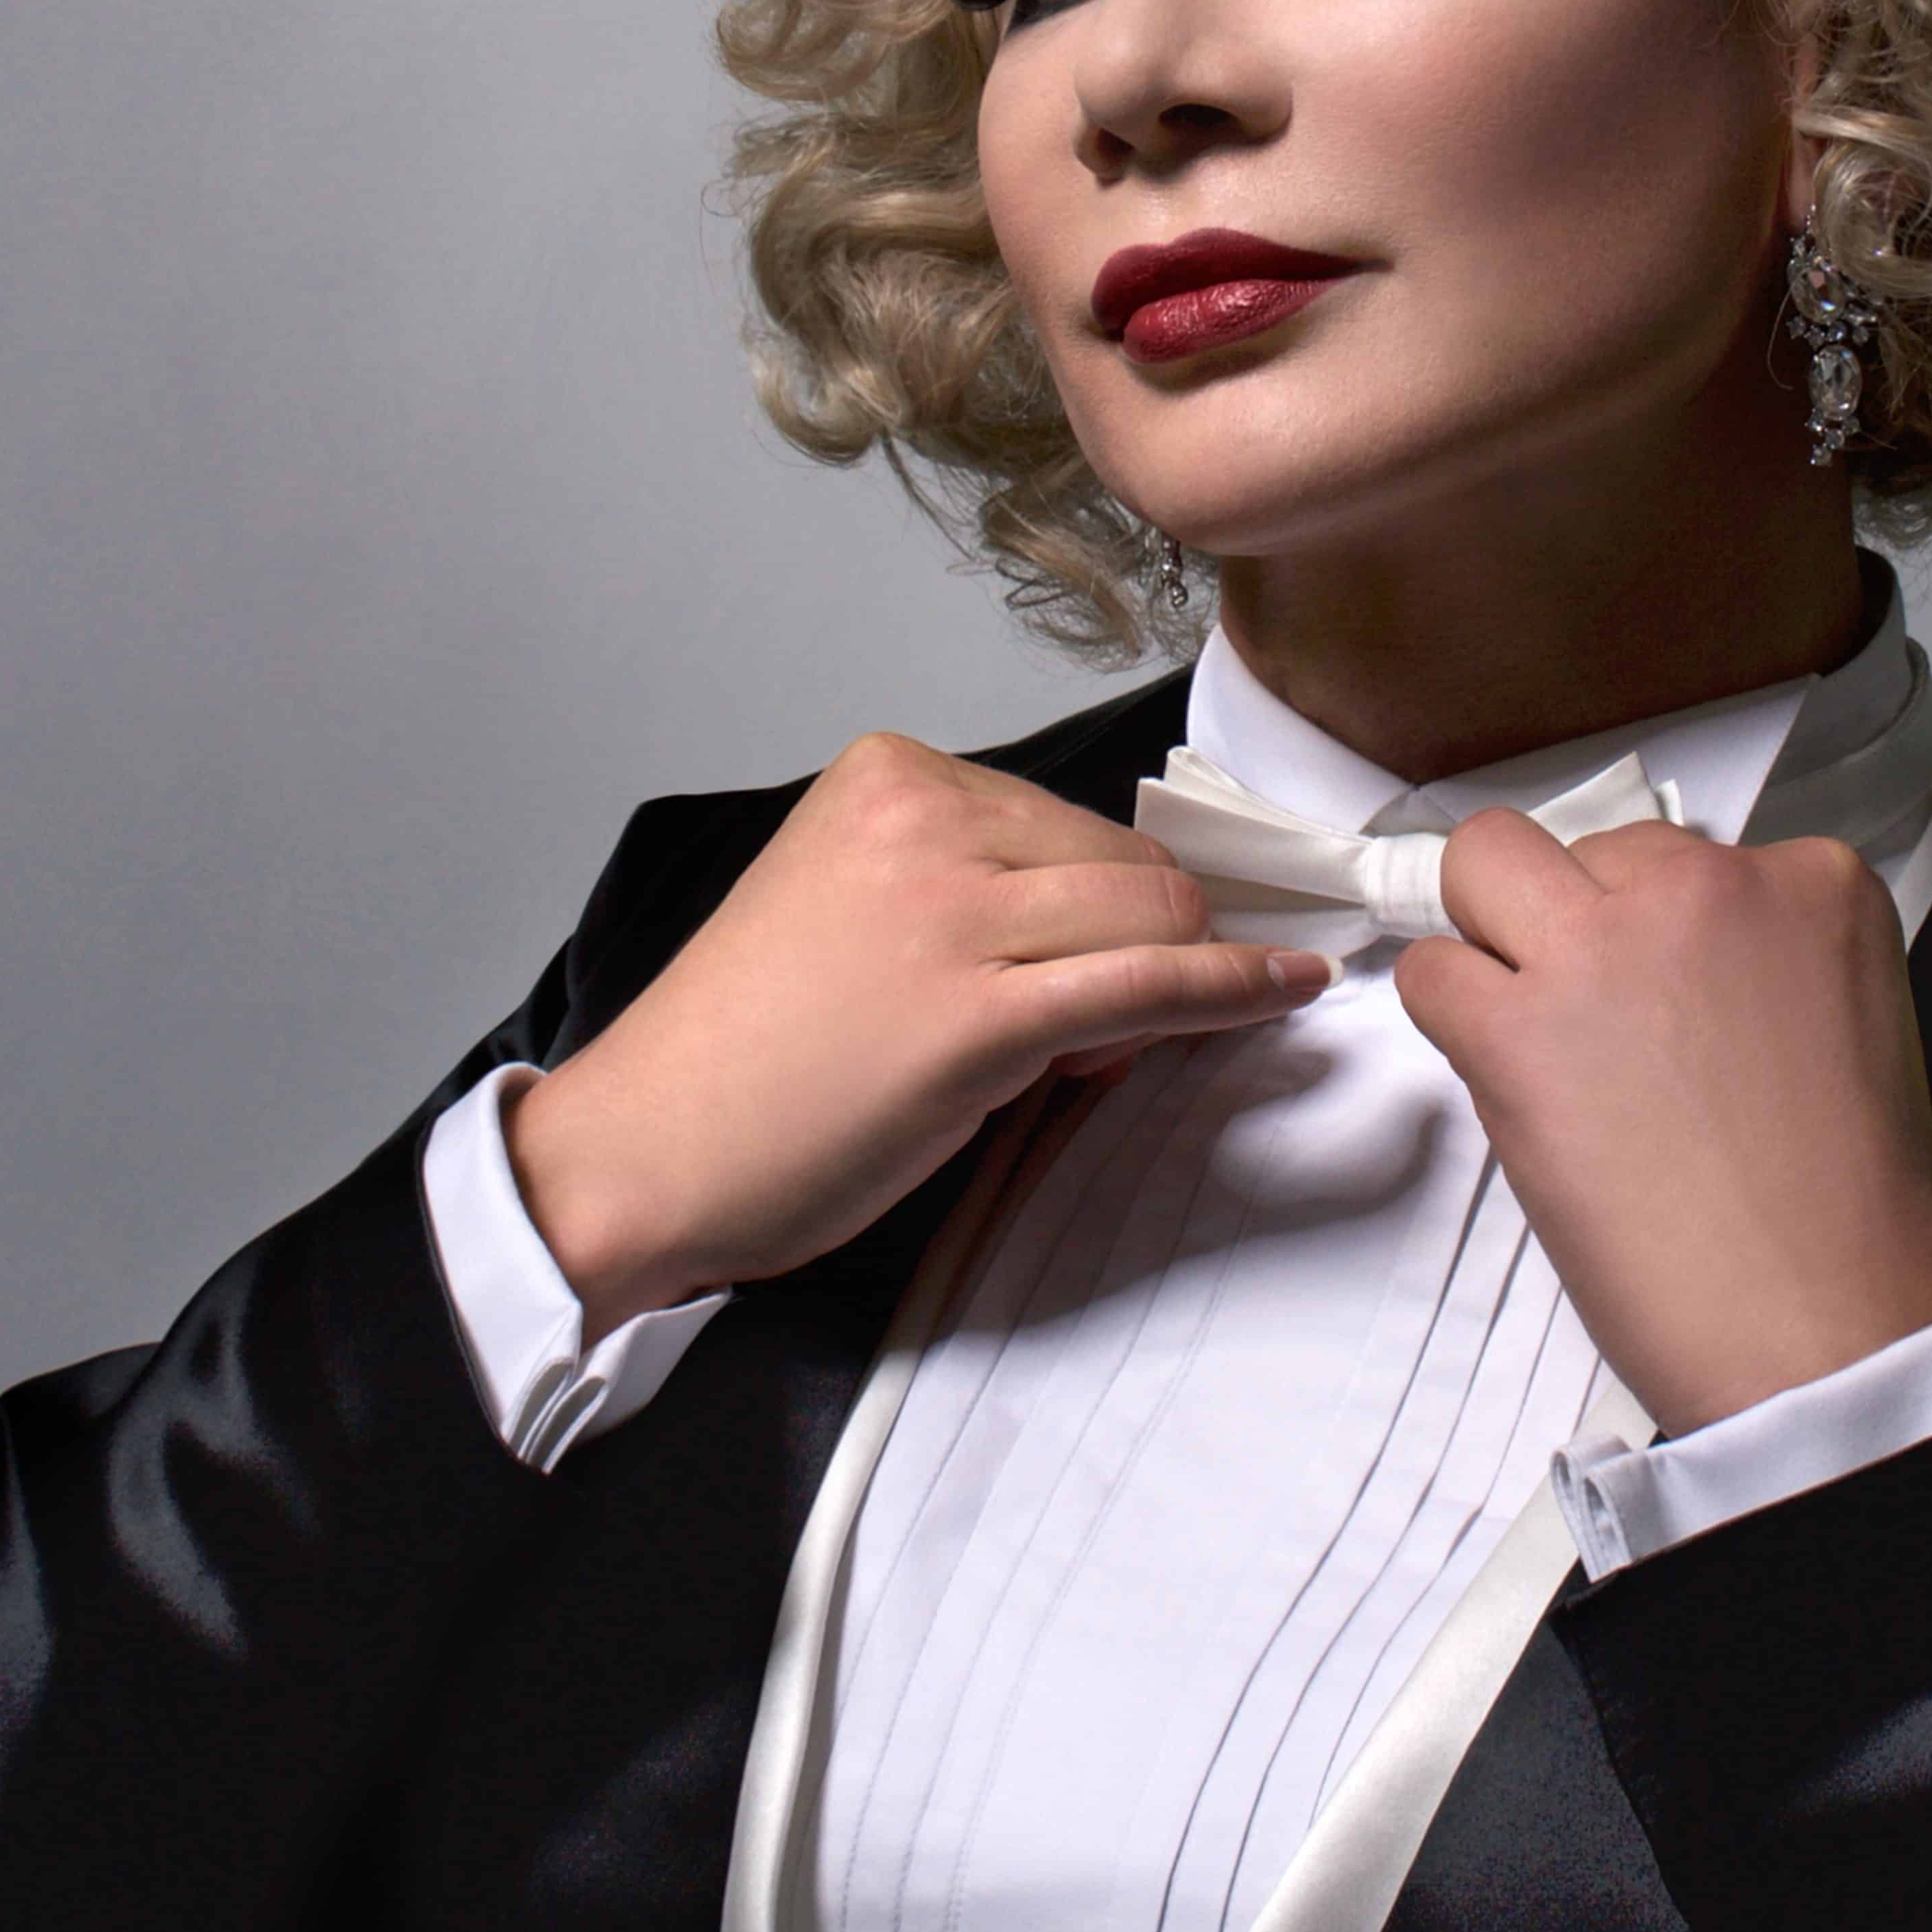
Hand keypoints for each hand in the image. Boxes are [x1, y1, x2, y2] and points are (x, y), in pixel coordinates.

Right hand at [507, 734, 1326, 1337]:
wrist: (643, 1152)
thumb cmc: (741, 1057)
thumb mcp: (850, 914)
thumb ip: (973, 894)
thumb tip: (1123, 931)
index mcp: (888, 778)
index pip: (1068, 819)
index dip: (1092, 903)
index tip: (1062, 966)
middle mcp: (923, 822)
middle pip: (1126, 862)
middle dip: (1141, 940)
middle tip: (1077, 1030)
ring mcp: (952, 915)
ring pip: (1153, 916)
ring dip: (1170, 980)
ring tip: (1083, 1051)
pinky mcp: (979, 1018)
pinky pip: (1151, 986)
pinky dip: (1234, 988)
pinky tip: (1287, 991)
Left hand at [1395, 815, 1931, 1434]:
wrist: (1826, 1323)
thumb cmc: (1843, 1213)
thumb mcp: (1840, 1028)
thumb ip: (1754, 964)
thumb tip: (1653, 970)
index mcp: (1813, 886)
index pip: (1684, 854)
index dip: (1655, 930)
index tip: (1665, 999)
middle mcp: (1710, 890)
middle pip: (1586, 848)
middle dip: (1573, 915)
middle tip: (1587, 1014)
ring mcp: (1608, 946)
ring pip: (1486, 864)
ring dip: (1493, 939)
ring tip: (1530, 1033)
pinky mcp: (1519, 1026)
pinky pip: (1432, 971)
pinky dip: (1446, 1018)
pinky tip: (1501, 1079)